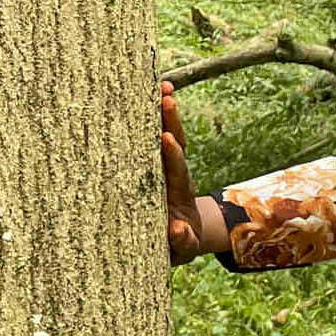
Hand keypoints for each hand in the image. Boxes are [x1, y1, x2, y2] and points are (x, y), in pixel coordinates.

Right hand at [161, 81, 203, 264]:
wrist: (184, 236)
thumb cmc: (178, 243)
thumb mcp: (181, 249)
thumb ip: (181, 242)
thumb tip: (177, 229)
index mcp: (180, 195)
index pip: (177, 171)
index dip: (173, 155)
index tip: (167, 139)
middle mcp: (177, 175)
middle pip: (178, 144)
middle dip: (173, 121)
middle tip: (167, 98)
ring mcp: (169, 167)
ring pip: (170, 135)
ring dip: (167, 112)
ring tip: (163, 86)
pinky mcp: (159, 163)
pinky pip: (157, 135)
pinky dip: (155, 115)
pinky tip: (151, 93)